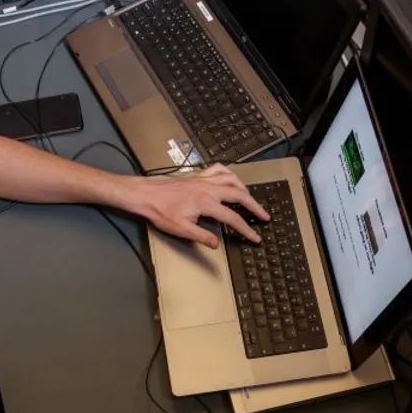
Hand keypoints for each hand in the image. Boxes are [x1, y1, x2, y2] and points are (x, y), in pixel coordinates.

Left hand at [132, 164, 268, 248]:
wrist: (146, 194)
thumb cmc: (161, 211)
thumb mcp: (181, 229)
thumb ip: (202, 236)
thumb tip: (218, 243)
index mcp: (206, 203)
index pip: (233, 218)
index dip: (246, 229)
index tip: (255, 237)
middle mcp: (208, 188)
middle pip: (239, 195)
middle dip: (254, 206)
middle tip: (264, 215)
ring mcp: (204, 179)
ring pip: (232, 179)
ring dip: (244, 189)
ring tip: (250, 199)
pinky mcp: (198, 176)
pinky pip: (219, 169)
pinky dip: (229, 173)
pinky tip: (232, 179)